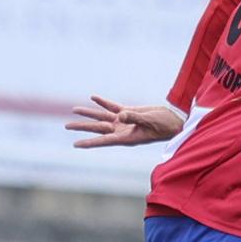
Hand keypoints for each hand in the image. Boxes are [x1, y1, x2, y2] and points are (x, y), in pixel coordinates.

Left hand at [66, 96, 183, 148]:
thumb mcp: (149, 121)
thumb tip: (120, 114)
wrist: (174, 122)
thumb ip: (134, 117)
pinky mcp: (129, 112)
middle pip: (97, 129)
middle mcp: (121, 130)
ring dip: (89, 113)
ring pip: (102, 117)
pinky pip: (112, 107)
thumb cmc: (164, 126)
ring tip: (74, 110)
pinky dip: (103, 102)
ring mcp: (124, 121)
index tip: (75, 144)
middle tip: (66, 126)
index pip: (103, 140)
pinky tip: (93, 97)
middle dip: (82, 127)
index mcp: (125, 137)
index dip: (89, 142)